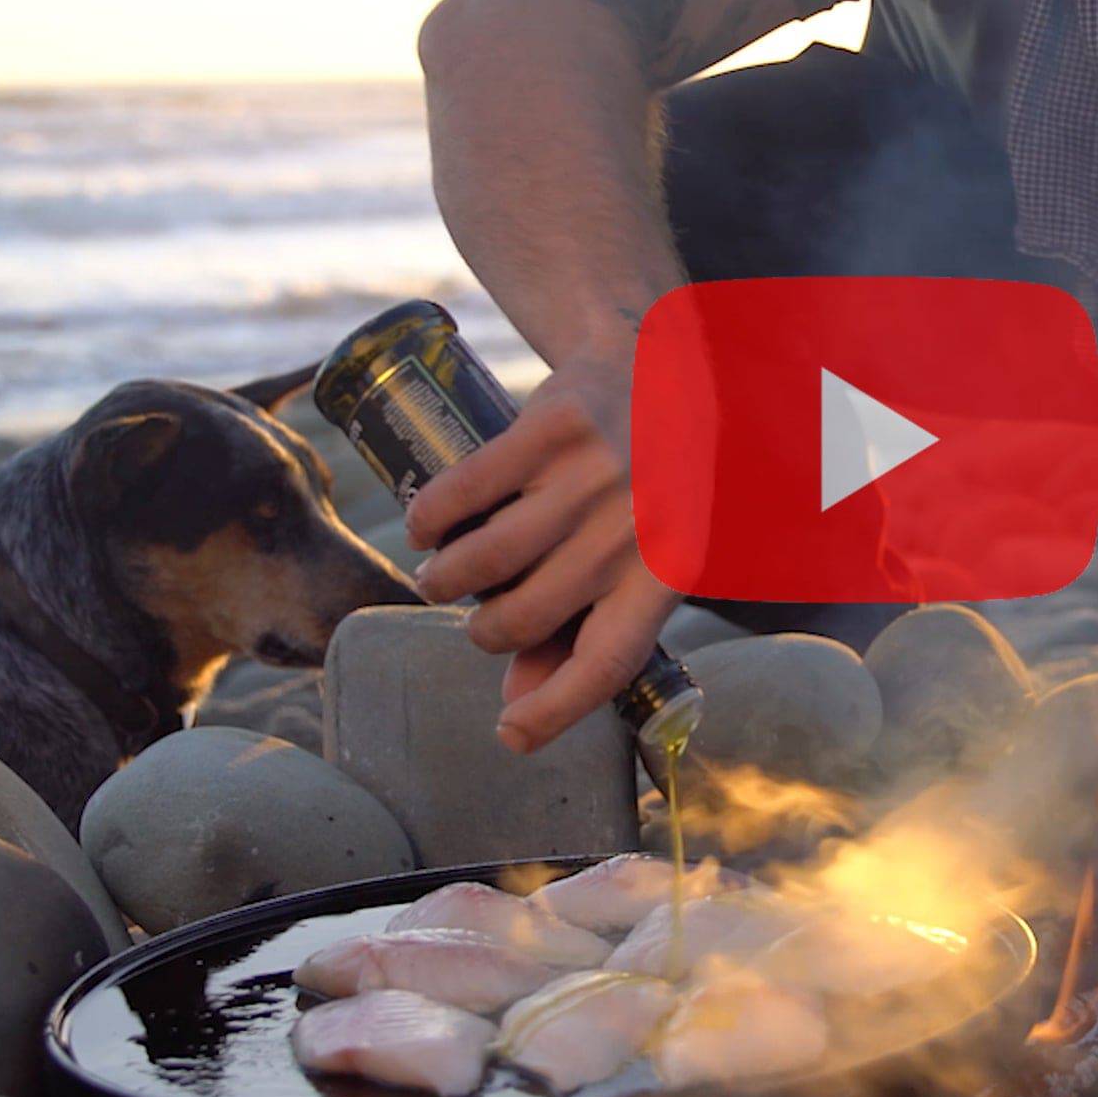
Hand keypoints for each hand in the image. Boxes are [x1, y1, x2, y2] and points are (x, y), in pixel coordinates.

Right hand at [404, 355, 676, 753]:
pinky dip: (430, 518)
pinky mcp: (553, 426)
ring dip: (445, 581)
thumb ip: (584, 632)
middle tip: (475, 618)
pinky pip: (464, 492)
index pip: (609, 662)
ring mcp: (594, 475)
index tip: (510, 734)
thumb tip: (517, 714)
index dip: (555, 709)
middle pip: (528, 615)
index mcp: (671, 569)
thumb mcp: (638, 556)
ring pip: (487, 561)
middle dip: (486, 631)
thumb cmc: (645, 484)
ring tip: (440, 577)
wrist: (658, 362)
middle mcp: (636, 526)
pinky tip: (426, 525)